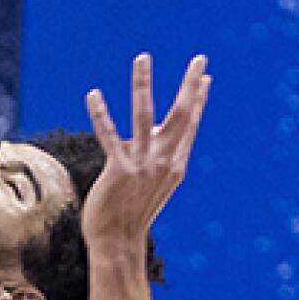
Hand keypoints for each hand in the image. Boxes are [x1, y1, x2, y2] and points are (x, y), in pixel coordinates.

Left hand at [81, 54, 210, 251]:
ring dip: (143, 84)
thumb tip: (161, 132)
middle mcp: (163, 161)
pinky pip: (109, 136)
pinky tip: (93, 94)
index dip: (198, 100)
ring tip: (143, 58)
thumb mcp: (155, 184)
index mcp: (175, 164)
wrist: (118, 242)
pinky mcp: (119, 170)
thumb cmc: (133, 212)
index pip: (190, 126)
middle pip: (180, 115)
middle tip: (199, 58)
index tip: (205, 76)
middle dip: (190, 85)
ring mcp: (142, 165)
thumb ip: (160, 157)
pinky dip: (101, 114)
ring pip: (144, 116)